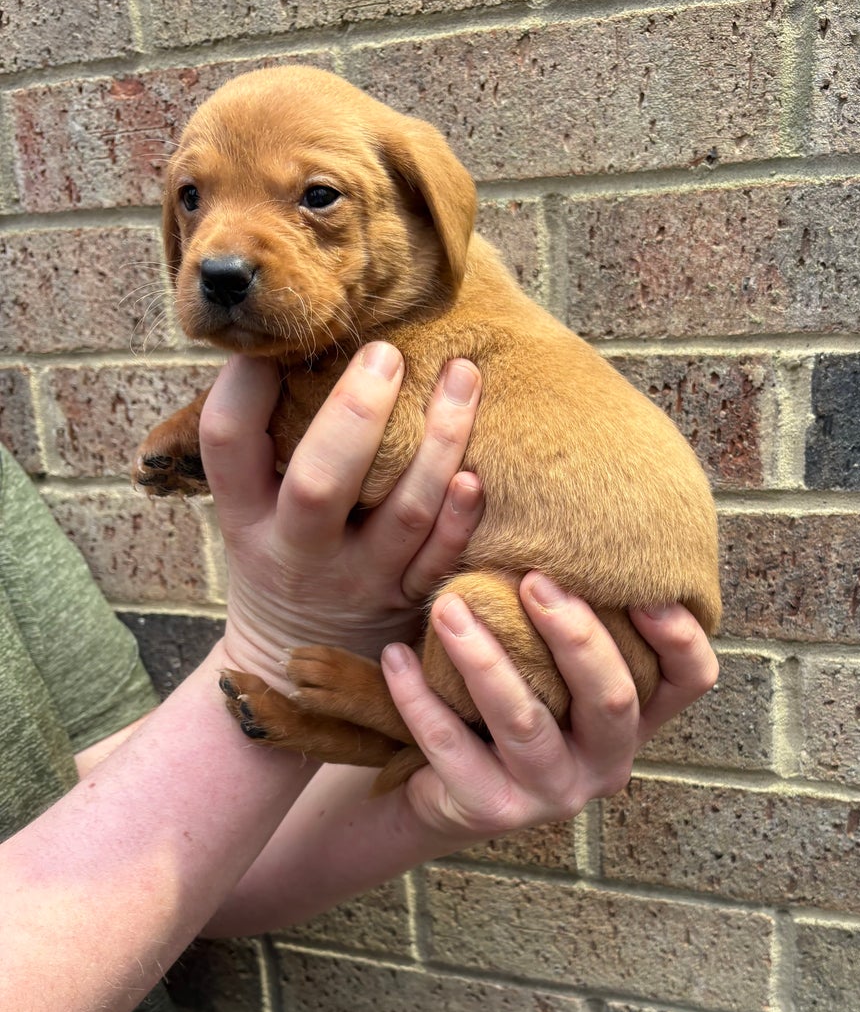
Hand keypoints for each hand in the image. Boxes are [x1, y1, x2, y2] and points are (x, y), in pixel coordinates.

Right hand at [199, 344, 482, 689]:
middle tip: (385, 353)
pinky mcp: (406, 604)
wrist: (294, 672)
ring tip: (463, 377)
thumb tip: (293, 341)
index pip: (229, 442)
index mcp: (245, 518)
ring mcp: (358, 582)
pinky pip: (441, 560)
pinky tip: (477, 476)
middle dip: (356, 414)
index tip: (275, 339)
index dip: (244, 387)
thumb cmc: (279, 561)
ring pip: (404, 514)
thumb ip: (265, 447)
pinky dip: (461, 519)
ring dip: (439, 443)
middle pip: (321, 483)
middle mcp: (299, 552)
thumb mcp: (247, 515)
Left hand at [380, 574, 718, 838]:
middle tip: (530, 579)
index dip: (679, 635)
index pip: (690, 680)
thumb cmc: (501, 702)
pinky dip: (421, 698)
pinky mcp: (492, 811)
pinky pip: (453, 747)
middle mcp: (606, 763)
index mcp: (634, 719)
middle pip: (611, 699)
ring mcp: (552, 793)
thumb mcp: (546, 664)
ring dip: (484, 657)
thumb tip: (560, 512)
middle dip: (574, 634)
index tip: (645, 586)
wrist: (438, 790)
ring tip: (446, 607)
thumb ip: (567, 616)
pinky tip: (397, 658)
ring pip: (526, 721)